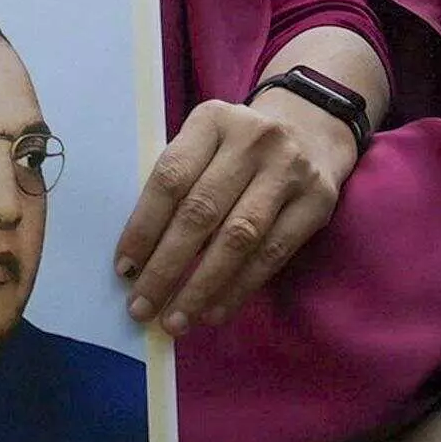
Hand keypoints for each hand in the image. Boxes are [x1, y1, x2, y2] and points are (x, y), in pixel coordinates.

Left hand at [115, 93, 355, 329]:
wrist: (311, 126)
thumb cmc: (238, 146)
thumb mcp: (206, 143)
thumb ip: (179, 183)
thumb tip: (142, 256)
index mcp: (212, 121)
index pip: (170, 179)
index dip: (144, 228)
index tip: (124, 269)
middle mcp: (252, 140)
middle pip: (201, 212)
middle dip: (166, 267)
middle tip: (141, 306)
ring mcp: (289, 170)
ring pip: (238, 238)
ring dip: (201, 287)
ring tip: (175, 320)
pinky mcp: (317, 201)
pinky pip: (272, 254)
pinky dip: (239, 287)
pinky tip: (214, 312)